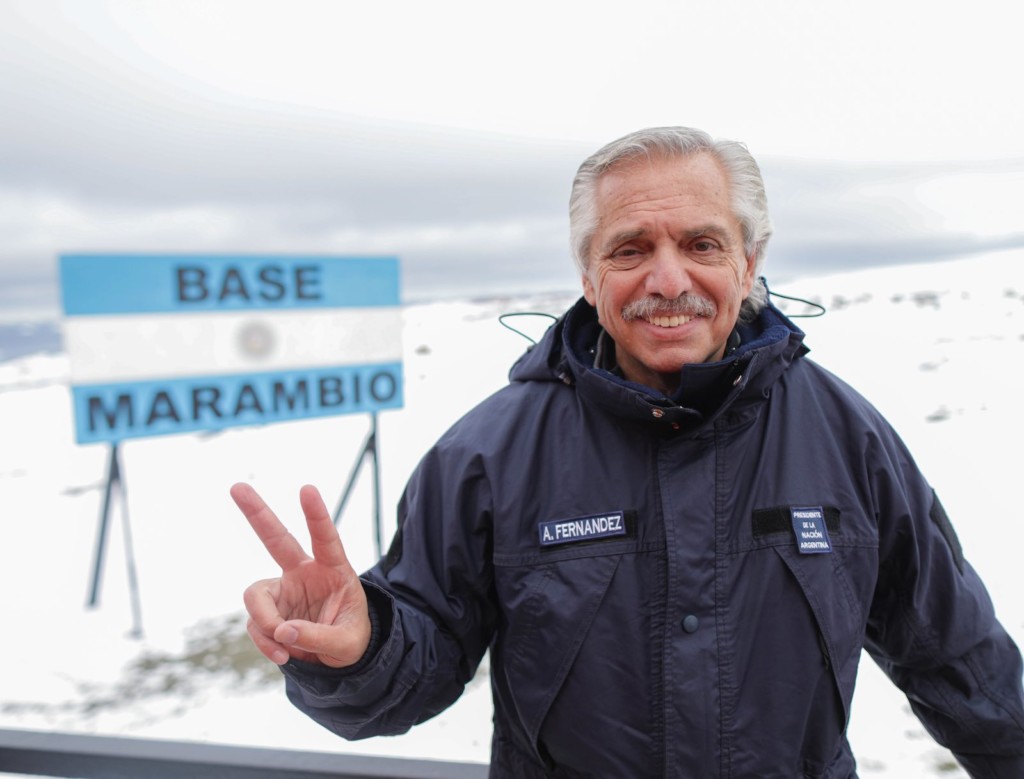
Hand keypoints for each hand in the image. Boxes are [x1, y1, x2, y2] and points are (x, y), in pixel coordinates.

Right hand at [232, 482, 370, 667]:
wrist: (338, 658)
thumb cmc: (352, 639)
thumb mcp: (348, 643)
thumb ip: (320, 636)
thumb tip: (284, 631)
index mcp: (334, 569)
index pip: (325, 538)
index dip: (316, 515)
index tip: (307, 488)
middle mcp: (304, 572)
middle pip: (276, 538)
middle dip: (256, 513)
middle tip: (236, 486)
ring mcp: (283, 590)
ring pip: (256, 596)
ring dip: (265, 623)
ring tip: (284, 648)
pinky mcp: (268, 610)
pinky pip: (255, 623)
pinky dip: (264, 642)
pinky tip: (281, 655)